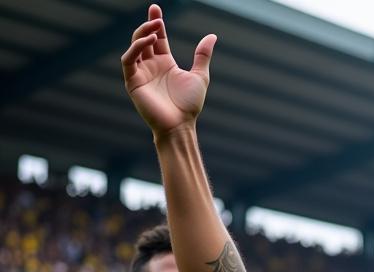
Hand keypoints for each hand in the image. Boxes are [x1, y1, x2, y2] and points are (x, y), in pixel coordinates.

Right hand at [122, 4, 216, 135]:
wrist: (180, 125)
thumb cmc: (189, 105)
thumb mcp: (200, 76)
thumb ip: (202, 56)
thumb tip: (212, 36)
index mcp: (165, 63)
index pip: (157, 38)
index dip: (156, 23)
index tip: (156, 9)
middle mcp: (151, 66)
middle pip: (144, 38)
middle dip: (148, 25)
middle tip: (156, 16)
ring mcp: (141, 73)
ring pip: (135, 46)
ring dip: (142, 34)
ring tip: (155, 30)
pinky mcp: (133, 81)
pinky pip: (128, 60)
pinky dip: (136, 48)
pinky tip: (149, 42)